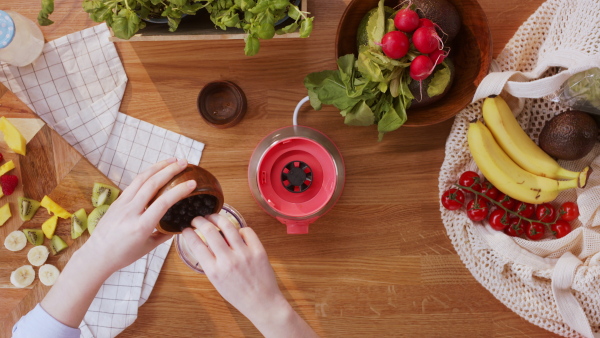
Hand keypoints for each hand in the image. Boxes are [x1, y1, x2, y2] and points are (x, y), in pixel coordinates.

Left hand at [41, 158, 196, 326]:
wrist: (96, 256)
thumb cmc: (123, 256)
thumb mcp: (148, 247)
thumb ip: (164, 235)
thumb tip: (178, 226)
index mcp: (141, 226)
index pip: (163, 203)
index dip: (179, 191)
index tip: (192, 183)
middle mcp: (130, 212)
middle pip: (152, 184)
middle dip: (169, 170)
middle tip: (184, 163)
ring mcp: (121, 204)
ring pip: (141, 179)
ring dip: (158, 167)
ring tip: (171, 161)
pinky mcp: (116, 202)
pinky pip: (133, 184)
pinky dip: (147, 175)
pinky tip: (155, 171)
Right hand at [182, 215, 317, 336]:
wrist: (261, 302)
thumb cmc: (238, 294)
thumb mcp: (216, 282)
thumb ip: (209, 263)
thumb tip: (203, 242)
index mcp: (214, 271)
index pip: (196, 245)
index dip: (188, 233)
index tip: (185, 228)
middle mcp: (228, 260)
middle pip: (209, 231)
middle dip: (200, 221)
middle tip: (197, 218)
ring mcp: (244, 254)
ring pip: (228, 226)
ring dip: (217, 218)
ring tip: (213, 217)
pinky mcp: (258, 250)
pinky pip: (247, 231)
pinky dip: (240, 229)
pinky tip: (237, 232)